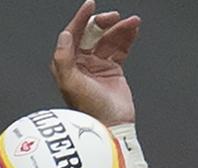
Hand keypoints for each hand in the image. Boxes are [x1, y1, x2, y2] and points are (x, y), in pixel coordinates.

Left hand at [51, 0, 140, 126]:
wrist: (112, 125)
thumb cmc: (90, 109)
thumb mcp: (71, 84)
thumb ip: (63, 58)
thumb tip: (65, 35)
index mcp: (68, 63)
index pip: (73, 34)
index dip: (81, 18)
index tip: (90, 4)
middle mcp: (82, 62)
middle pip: (92, 33)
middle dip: (103, 22)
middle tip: (115, 17)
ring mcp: (98, 64)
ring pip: (109, 39)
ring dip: (120, 28)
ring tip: (133, 22)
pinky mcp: (114, 69)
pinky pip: (120, 48)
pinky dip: (127, 38)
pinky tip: (134, 29)